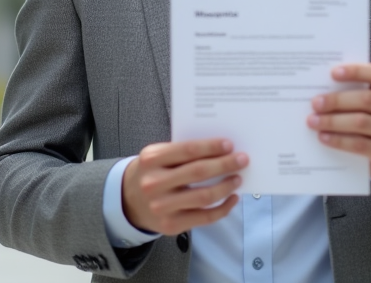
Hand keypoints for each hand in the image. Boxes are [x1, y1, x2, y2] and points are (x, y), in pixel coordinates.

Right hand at [121, 138, 246, 234]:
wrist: (128, 201)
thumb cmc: (151, 173)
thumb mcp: (157, 156)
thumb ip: (181, 152)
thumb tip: (220, 150)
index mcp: (151, 160)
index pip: (187, 150)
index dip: (211, 147)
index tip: (229, 145)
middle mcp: (154, 184)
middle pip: (198, 173)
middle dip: (224, 165)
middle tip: (242, 160)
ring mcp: (162, 207)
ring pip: (203, 197)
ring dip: (226, 186)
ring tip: (237, 178)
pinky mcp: (171, 225)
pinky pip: (204, 218)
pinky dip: (223, 208)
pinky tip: (232, 198)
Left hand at [307, 63, 370, 180]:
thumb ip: (362, 90)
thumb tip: (325, 85)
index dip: (355, 71)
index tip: (332, 73)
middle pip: (367, 99)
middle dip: (337, 100)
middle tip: (315, 103)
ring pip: (361, 122)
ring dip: (333, 121)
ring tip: (313, 121)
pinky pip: (360, 144)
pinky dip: (339, 140)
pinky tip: (323, 137)